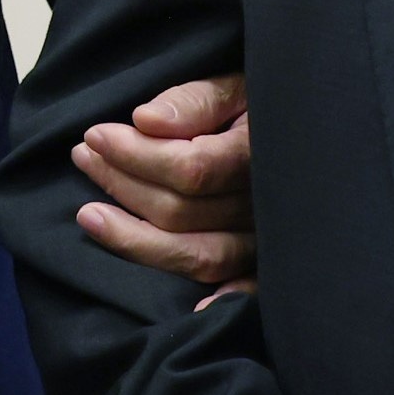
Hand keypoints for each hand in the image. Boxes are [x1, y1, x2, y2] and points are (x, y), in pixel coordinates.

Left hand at [73, 74, 255, 293]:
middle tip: (84, 157)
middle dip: (123, 184)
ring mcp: (267, 239)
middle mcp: (266, 204)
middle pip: (182, 212)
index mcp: (257, 154)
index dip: (135, 155)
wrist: (309, 127)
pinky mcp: (268, 263)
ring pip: (197, 254)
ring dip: (136, 240)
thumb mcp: (232, 86)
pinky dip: (222, 300)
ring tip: (88, 214)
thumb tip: (144, 120)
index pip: (189, 169)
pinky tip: (189, 308)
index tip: (95, 136)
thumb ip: (193, 102)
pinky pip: (246, 290)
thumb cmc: (258, 104)